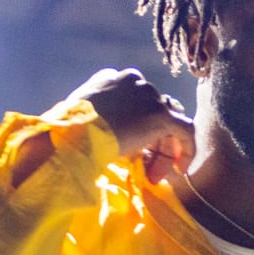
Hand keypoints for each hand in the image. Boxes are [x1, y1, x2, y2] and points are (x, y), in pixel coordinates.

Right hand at [69, 68, 193, 180]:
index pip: (134, 100)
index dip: (135, 125)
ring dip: (162, 150)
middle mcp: (133, 81)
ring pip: (166, 122)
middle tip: (145, 169)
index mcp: (111, 78)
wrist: (76, 132)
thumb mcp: (78, 116)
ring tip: (154, 175)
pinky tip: (180, 169)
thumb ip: (95, 117)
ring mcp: (149, 95)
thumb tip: (101, 133)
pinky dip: (186, 148)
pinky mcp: (161, 114)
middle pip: (152, 110)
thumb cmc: (68, 130)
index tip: (131, 149)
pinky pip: (185, 130)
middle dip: (150, 141)